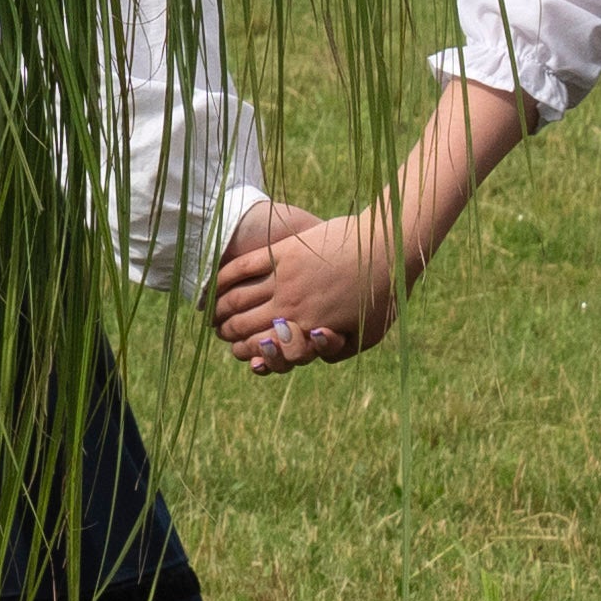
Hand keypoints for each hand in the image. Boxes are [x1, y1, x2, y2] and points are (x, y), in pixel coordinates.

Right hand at [211, 198, 410, 373]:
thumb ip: (337, 351)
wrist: (387, 247)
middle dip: (228, 332)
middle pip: (244, 323)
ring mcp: (284, 276)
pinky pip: (246, 266)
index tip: (238, 352)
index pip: (263, 347)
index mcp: (306, 328)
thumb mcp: (366, 336)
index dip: (246, 353)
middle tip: (220, 333)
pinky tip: (216, 283)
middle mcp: (289, 305)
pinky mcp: (285, 251)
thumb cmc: (383, 295)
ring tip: (214, 312)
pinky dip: (226, 277)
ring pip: (239, 297)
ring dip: (222, 308)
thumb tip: (314, 352)